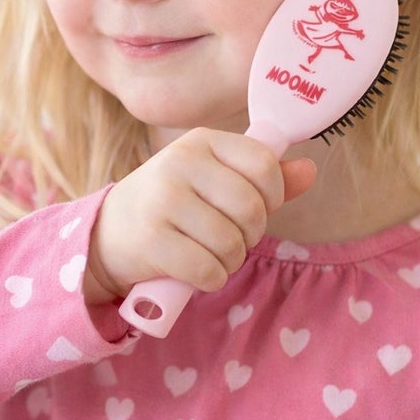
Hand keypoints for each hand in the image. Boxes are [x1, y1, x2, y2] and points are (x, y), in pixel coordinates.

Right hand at [84, 127, 314, 304]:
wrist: (108, 233)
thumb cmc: (172, 204)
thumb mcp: (213, 179)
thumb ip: (262, 176)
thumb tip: (311, 170)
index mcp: (201, 140)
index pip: (264, 164)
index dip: (272, 195)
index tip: (254, 206)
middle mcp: (179, 162)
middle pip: (252, 208)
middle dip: (251, 234)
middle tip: (230, 236)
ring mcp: (162, 200)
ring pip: (232, 243)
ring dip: (230, 260)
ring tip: (210, 253)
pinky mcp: (151, 239)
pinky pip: (209, 270)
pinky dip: (211, 279)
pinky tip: (195, 270)